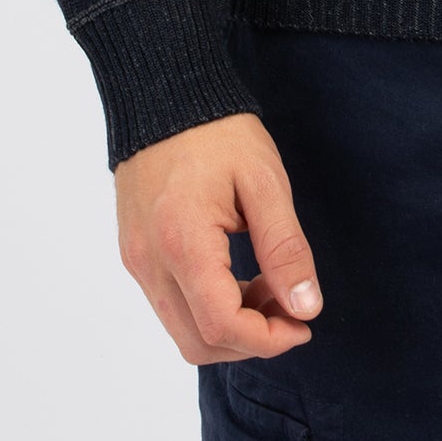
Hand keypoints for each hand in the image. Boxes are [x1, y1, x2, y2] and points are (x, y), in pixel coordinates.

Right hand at [115, 110, 323, 364]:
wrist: (166, 96)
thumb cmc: (219, 133)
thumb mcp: (264, 182)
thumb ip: (285, 248)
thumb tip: (306, 308)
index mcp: (182, 242)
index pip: (221, 326)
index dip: (268, 341)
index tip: (304, 325)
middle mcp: (150, 263)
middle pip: (198, 343)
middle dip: (250, 340)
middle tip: (289, 305)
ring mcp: (138, 262)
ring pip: (182, 331)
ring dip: (230, 327)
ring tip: (267, 285)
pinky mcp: (135, 255)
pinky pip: (171, 306)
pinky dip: (208, 309)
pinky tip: (238, 276)